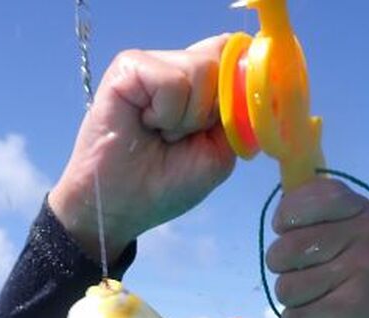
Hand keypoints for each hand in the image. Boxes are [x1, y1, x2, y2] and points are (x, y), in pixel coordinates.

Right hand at [49, 35, 235, 262]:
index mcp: (202, 85)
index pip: (238, 58)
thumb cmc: (166, 183)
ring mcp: (153, 63)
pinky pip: (172, 81)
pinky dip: (166, 113)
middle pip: (223, 62)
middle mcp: (178, 66)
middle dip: (210, 114)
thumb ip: (238, 112)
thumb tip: (248, 68)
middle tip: (179, 138)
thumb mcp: (219, 152)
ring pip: (202, 70)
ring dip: (186, 118)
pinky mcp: (129, 66)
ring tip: (160, 133)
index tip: (221, 126)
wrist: (120, 206)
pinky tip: (145, 124)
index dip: (241, 88)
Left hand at [267, 178, 368, 317]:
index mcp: (361, 210)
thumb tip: (279, 210)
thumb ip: (314, 219)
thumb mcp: (348, 239)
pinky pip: (294, 315)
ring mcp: (363, 270)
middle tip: (314, 279)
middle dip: (285, 272)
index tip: (292, 233)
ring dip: (296, 301)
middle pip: (283, 250)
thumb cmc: (360, 284)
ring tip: (325, 300)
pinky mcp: (353, 308)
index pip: (300, 201)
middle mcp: (366, 234)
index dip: (285, 220)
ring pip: (286, 287)